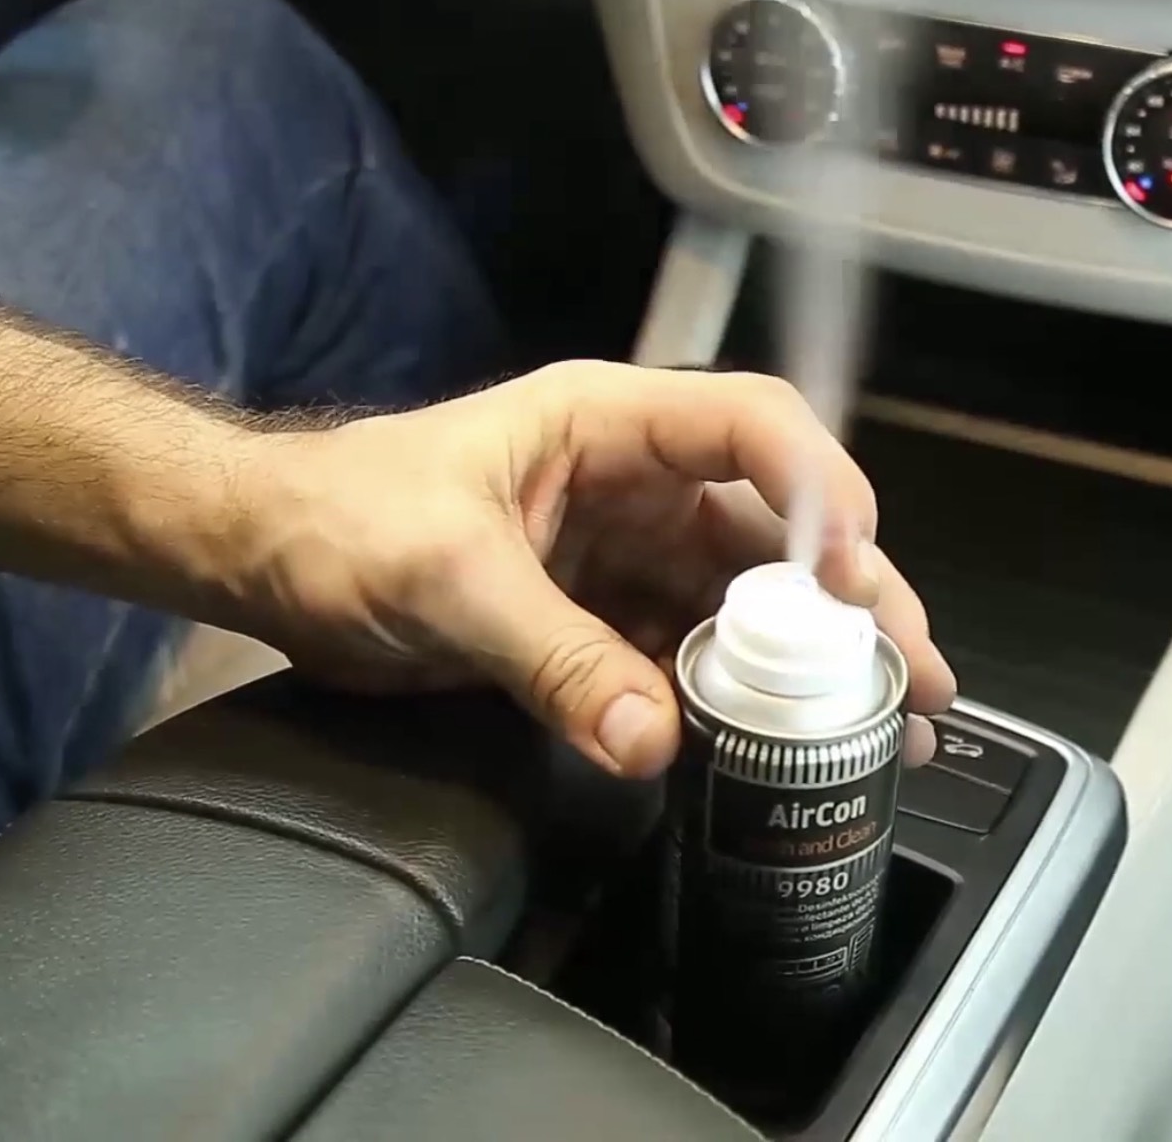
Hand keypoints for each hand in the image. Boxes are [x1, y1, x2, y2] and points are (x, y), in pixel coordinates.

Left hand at [217, 361, 955, 776]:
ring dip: (813, 661)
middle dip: (855, 602)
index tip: (857, 577)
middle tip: (915, 675)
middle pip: (778, 531)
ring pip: (747, 602)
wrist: (256, 559)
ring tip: (883, 724)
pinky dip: (738, 700)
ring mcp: (623, 552)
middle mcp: (636, 482)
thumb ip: (554, 658)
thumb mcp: (448, 579)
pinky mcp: (601, 618)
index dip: (822, 492)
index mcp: (608, 426)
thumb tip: (654, 740)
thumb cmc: (335, 520)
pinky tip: (784, 745)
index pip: (753, 429)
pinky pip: (689, 656)